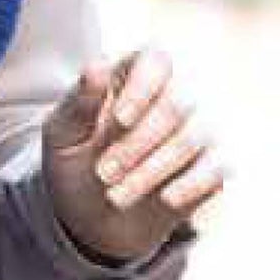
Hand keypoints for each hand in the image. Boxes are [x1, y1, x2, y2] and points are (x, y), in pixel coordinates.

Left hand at [41, 45, 230, 265]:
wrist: (89, 218)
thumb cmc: (75, 162)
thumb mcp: (64, 136)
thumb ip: (79, 104)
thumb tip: (96, 68)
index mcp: (132, 76)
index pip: (155, 61)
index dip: (142, 88)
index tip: (120, 120)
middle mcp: (171, 96)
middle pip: (177, 103)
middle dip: (138, 143)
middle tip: (103, 174)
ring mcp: (195, 131)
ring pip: (193, 138)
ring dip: (152, 170)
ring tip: (115, 197)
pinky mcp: (210, 167)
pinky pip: (216, 167)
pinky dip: (191, 184)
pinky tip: (166, 199)